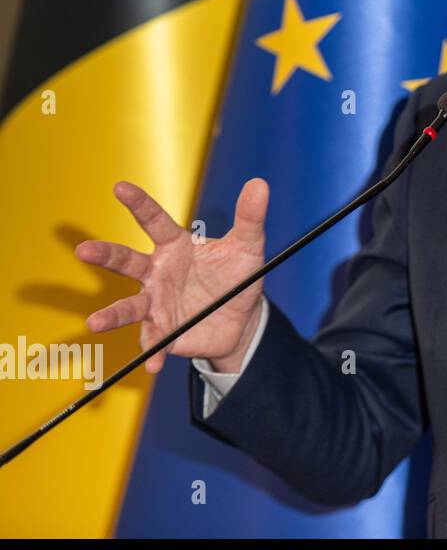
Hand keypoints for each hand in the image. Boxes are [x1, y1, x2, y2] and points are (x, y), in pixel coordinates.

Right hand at [75, 179, 269, 373]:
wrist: (242, 318)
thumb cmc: (237, 276)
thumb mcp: (248, 246)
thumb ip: (249, 217)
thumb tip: (259, 184)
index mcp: (176, 246)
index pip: (154, 221)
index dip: (139, 204)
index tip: (120, 187)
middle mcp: (158, 273)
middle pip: (127, 261)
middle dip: (105, 256)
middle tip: (84, 250)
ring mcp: (157, 303)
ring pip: (130, 307)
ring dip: (113, 315)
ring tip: (95, 323)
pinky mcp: (164, 331)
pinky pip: (155, 342)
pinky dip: (154, 353)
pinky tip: (154, 365)